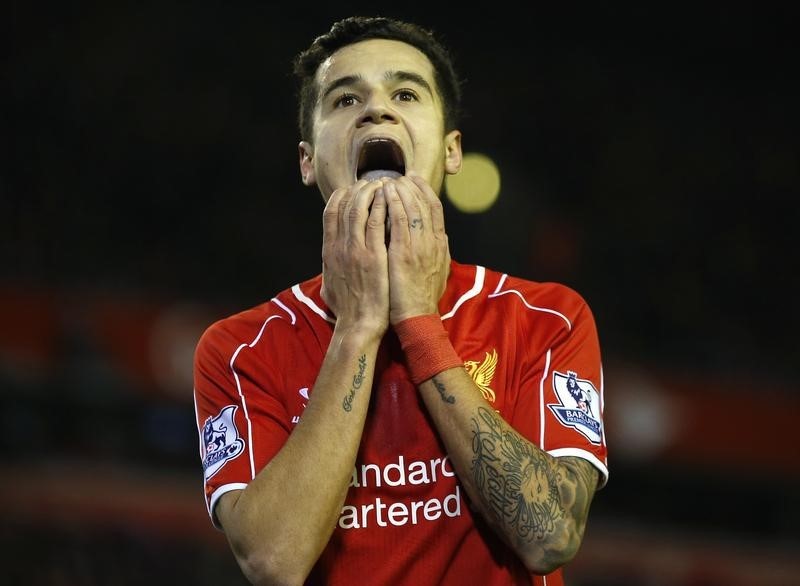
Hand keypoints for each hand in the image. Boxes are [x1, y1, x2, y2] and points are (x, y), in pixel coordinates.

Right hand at [321, 180, 389, 335]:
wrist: (359, 325)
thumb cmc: (348, 309)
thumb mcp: (329, 284)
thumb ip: (330, 267)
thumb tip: (330, 258)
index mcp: (328, 251)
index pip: (331, 211)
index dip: (342, 195)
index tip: (353, 189)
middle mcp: (339, 246)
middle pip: (345, 204)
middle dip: (359, 188)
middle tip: (372, 181)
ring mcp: (356, 250)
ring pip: (360, 208)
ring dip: (372, 192)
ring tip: (383, 183)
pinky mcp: (374, 255)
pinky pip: (377, 222)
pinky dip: (383, 206)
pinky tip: (390, 198)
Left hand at [384, 173, 449, 323]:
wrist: (417, 319)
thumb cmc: (422, 300)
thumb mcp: (437, 272)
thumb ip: (436, 253)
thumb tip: (438, 238)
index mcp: (440, 245)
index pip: (435, 209)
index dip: (425, 191)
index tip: (414, 179)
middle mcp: (433, 242)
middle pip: (425, 203)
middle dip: (412, 186)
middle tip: (399, 175)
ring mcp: (419, 246)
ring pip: (413, 208)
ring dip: (401, 190)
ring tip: (390, 179)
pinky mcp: (404, 253)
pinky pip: (399, 221)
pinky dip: (393, 204)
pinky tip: (385, 193)